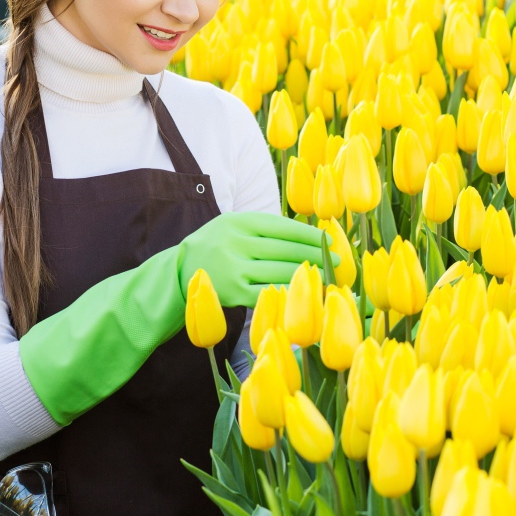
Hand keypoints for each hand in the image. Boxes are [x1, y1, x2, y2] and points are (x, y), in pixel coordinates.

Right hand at [177, 212, 327, 307]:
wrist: (177, 273)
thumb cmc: (215, 248)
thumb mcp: (232, 228)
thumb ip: (263, 230)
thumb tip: (308, 237)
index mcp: (237, 222)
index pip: (282, 227)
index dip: (310, 235)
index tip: (330, 241)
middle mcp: (235, 242)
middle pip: (286, 249)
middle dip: (316, 255)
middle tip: (338, 261)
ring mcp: (234, 268)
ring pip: (281, 271)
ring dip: (308, 275)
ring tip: (327, 276)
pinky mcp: (233, 293)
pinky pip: (269, 292)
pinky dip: (289, 292)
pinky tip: (305, 293)